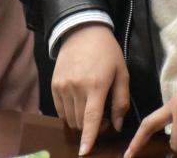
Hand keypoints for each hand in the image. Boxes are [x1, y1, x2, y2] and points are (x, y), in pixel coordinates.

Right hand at [52, 24, 129, 154]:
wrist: (82, 31)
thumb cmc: (107, 52)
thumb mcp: (122, 73)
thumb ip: (121, 101)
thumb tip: (116, 125)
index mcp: (96, 85)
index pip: (92, 119)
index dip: (89, 138)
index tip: (84, 153)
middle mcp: (76, 87)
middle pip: (80, 122)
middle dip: (92, 127)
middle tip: (103, 116)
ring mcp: (63, 86)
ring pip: (70, 118)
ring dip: (80, 120)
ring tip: (90, 106)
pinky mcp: (54, 85)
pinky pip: (60, 110)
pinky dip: (70, 112)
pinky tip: (79, 101)